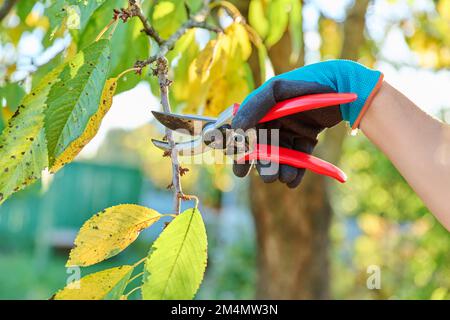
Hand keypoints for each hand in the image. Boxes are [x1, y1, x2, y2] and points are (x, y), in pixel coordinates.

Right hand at [231, 60, 383, 187]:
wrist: (344, 85)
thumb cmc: (308, 83)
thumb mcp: (278, 89)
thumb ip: (255, 106)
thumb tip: (235, 128)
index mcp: (262, 110)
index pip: (244, 134)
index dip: (241, 152)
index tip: (241, 169)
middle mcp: (274, 121)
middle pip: (262, 149)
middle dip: (264, 166)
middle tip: (268, 177)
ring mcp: (290, 131)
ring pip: (281, 156)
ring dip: (281, 170)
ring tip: (286, 177)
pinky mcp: (307, 139)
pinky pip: (299, 158)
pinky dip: (297, 171)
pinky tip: (294, 181)